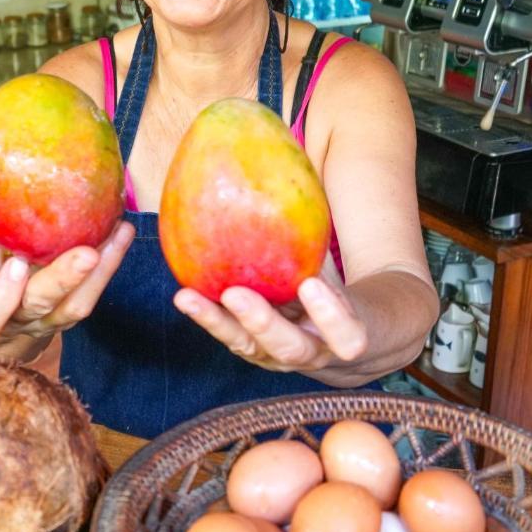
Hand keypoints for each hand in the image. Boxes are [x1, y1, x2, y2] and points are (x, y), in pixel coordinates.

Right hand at [0, 221, 134, 355]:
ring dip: (102, 269)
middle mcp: (19, 322)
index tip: (18, 263)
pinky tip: (121, 233)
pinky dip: (110, 262)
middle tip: (89, 253)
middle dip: (65, 279)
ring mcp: (50, 322)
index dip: (3, 294)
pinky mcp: (72, 315)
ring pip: (77, 303)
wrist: (9, 327)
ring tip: (119, 232)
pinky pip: (93, 293)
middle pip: (41, 305)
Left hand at [172, 251, 367, 373]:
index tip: (311, 284)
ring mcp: (275, 356)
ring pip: (246, 345)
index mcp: (344, 337)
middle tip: (234, 295)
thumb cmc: (334, 288)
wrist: (331, 331)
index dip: (330, 315)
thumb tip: (300, 174)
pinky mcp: (250, 348)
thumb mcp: (337, 271)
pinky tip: (184, 295)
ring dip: (216, 322)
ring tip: (187, 298)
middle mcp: (309, 353)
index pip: (347, 336)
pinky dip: (205, 316)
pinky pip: (227, 334)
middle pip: (287, 347)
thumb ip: (320, 246)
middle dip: (260, 321)